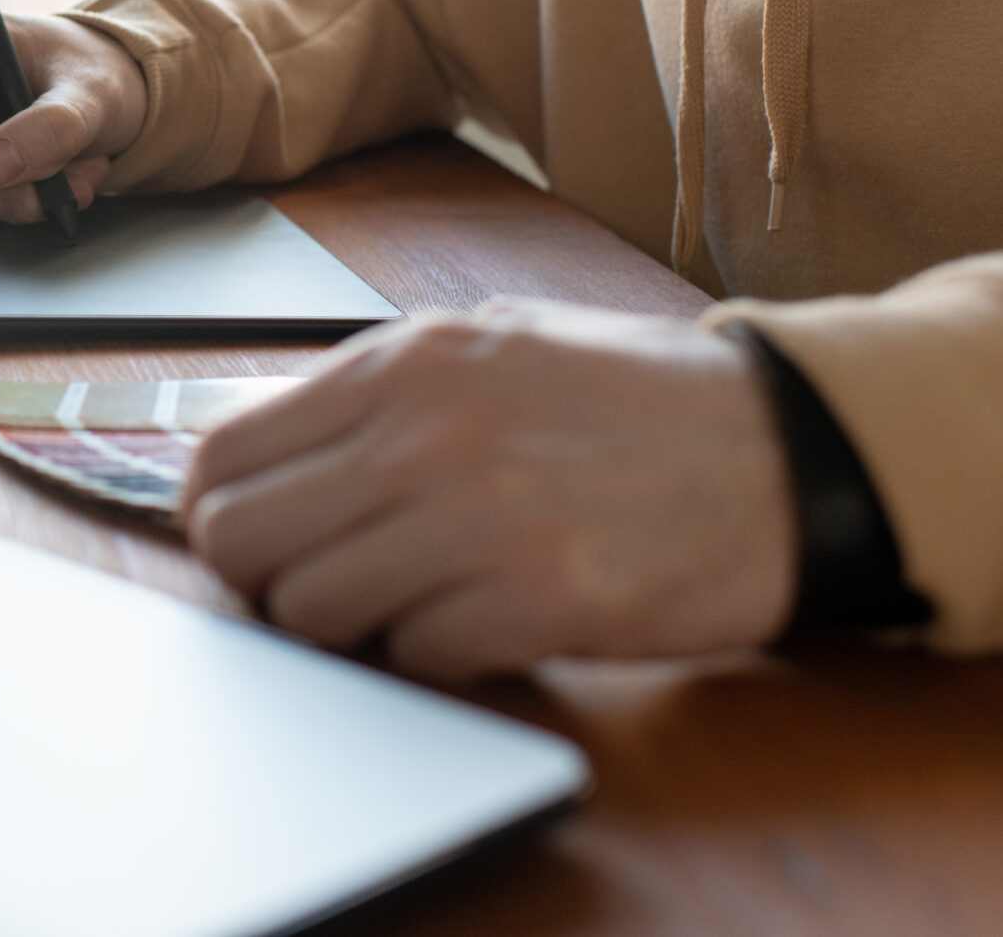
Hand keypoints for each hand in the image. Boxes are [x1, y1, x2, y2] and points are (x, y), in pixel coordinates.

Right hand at [0, 10, 148, 222]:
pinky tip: (54, 181)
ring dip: (19, 198)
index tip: (41, 178)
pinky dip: (14, 200)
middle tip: (79, 185)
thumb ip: (55, 125)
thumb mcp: (95, 92)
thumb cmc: (89, 71)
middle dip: (12, 187)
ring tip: (77, 177)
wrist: (92, 83)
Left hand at [181, 301, 796, 682]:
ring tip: (416, 596)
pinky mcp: (538, 601)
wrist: (783, 451)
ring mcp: (479, 519)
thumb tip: (255, 450)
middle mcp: (425, 434)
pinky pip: (413, 657)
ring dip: (350, 623)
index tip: (249, 534)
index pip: (224, 453)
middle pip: (242, 540)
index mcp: (402, 363)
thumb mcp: (489, 346)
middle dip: (267, 575)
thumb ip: (372, 393)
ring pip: (311, 611)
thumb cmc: (631, 402)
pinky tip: (487, 618)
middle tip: (321, 580)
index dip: (219, 510)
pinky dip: (437, 653)